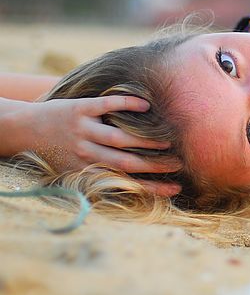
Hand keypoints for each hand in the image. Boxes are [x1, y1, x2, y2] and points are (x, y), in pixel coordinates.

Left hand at [17, 96, 181, 195]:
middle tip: (179, 163)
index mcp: (86, 170)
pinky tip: (146, 106)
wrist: (24, 128)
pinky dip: (128, 104)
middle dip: (155, 164)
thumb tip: (135, 187)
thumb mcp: (73, 169)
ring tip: (168, 141)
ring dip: (146, 140)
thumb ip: (100, 176)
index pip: (124, 182)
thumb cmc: (54, 152)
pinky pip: (108, 105)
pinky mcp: (80, 108)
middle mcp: (85, 152)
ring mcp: (83, 129)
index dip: (152, 188)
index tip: (175, 189)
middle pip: (126, 161)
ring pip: (119, 137)